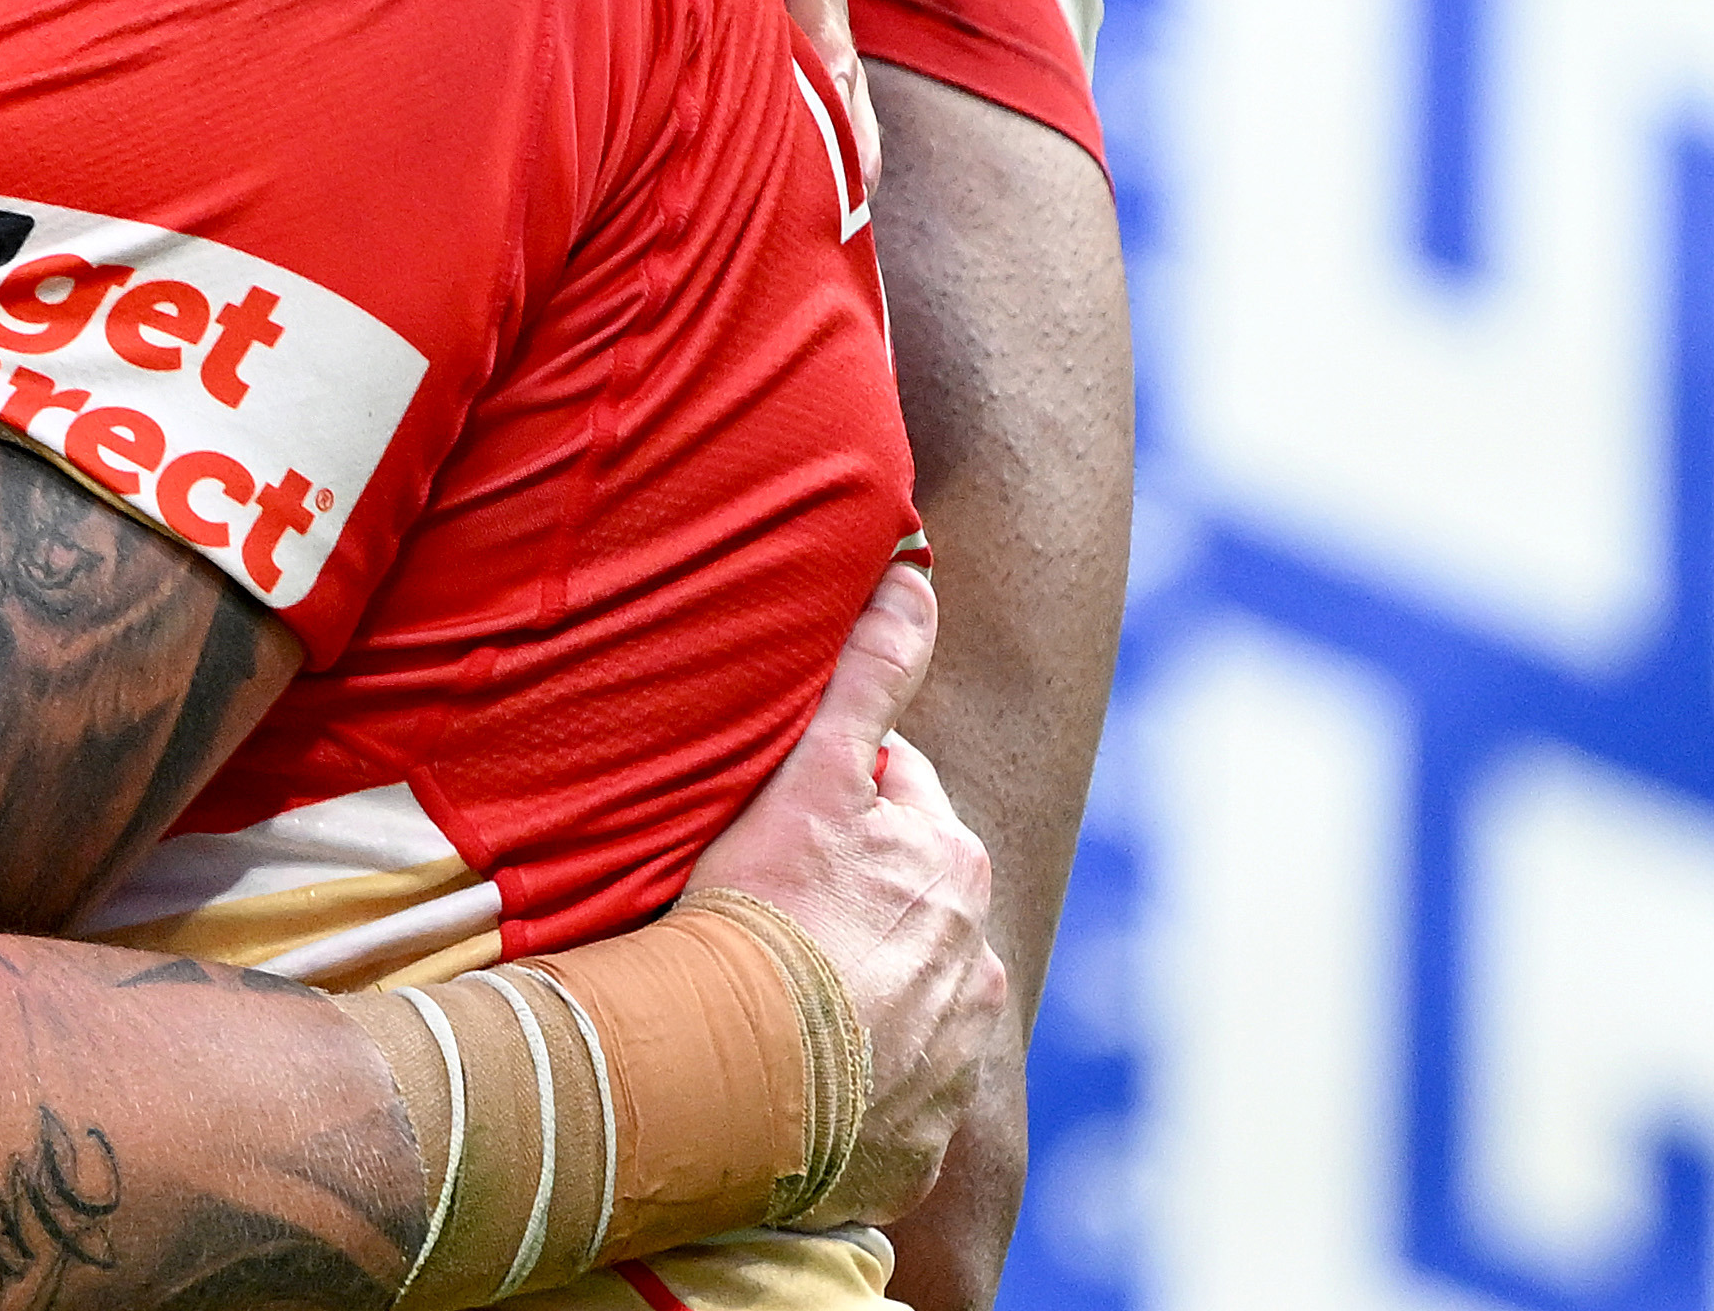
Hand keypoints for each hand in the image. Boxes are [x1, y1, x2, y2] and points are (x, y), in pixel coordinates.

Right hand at [684, 555, 1004, 1230]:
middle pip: (897, 899)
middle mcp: (975, 960)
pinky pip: (878, 1092)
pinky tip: (778, 1069)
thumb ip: (869, 670)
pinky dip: (841, 1079)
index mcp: (953, 863)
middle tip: (755, 910)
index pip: (890, 797)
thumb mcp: (812, 775)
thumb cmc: (764, 915)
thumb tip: (919, 571)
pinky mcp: (915, 1143)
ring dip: (844, 987)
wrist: (738, 1089)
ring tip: (760, 993)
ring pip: (892, 993)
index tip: (765, 830)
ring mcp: (950, 1057)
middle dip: (844, 896)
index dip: (823, 803)